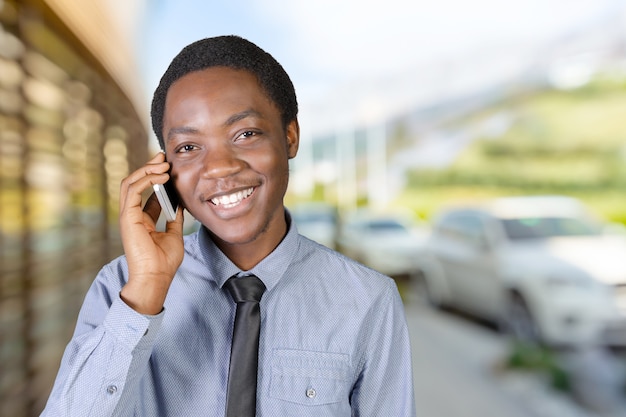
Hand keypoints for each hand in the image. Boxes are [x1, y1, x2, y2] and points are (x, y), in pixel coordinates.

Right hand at [119, 152, 184, 313]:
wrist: (156, 278)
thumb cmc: (164, 262)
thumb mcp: (174, 234)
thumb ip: (174, 218)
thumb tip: (180, 202)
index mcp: (141, 219)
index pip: (145, 191)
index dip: (156, 177)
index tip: (169, 166)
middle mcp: (132, 215)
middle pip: (135, 183)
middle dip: (148, 167)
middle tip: (163, 157)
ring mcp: (127, 216)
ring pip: (130, 182)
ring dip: (146, 169)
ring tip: (163, 163)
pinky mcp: (127, 217)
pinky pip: (132, 190)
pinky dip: (146, 179)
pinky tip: (161, 176)